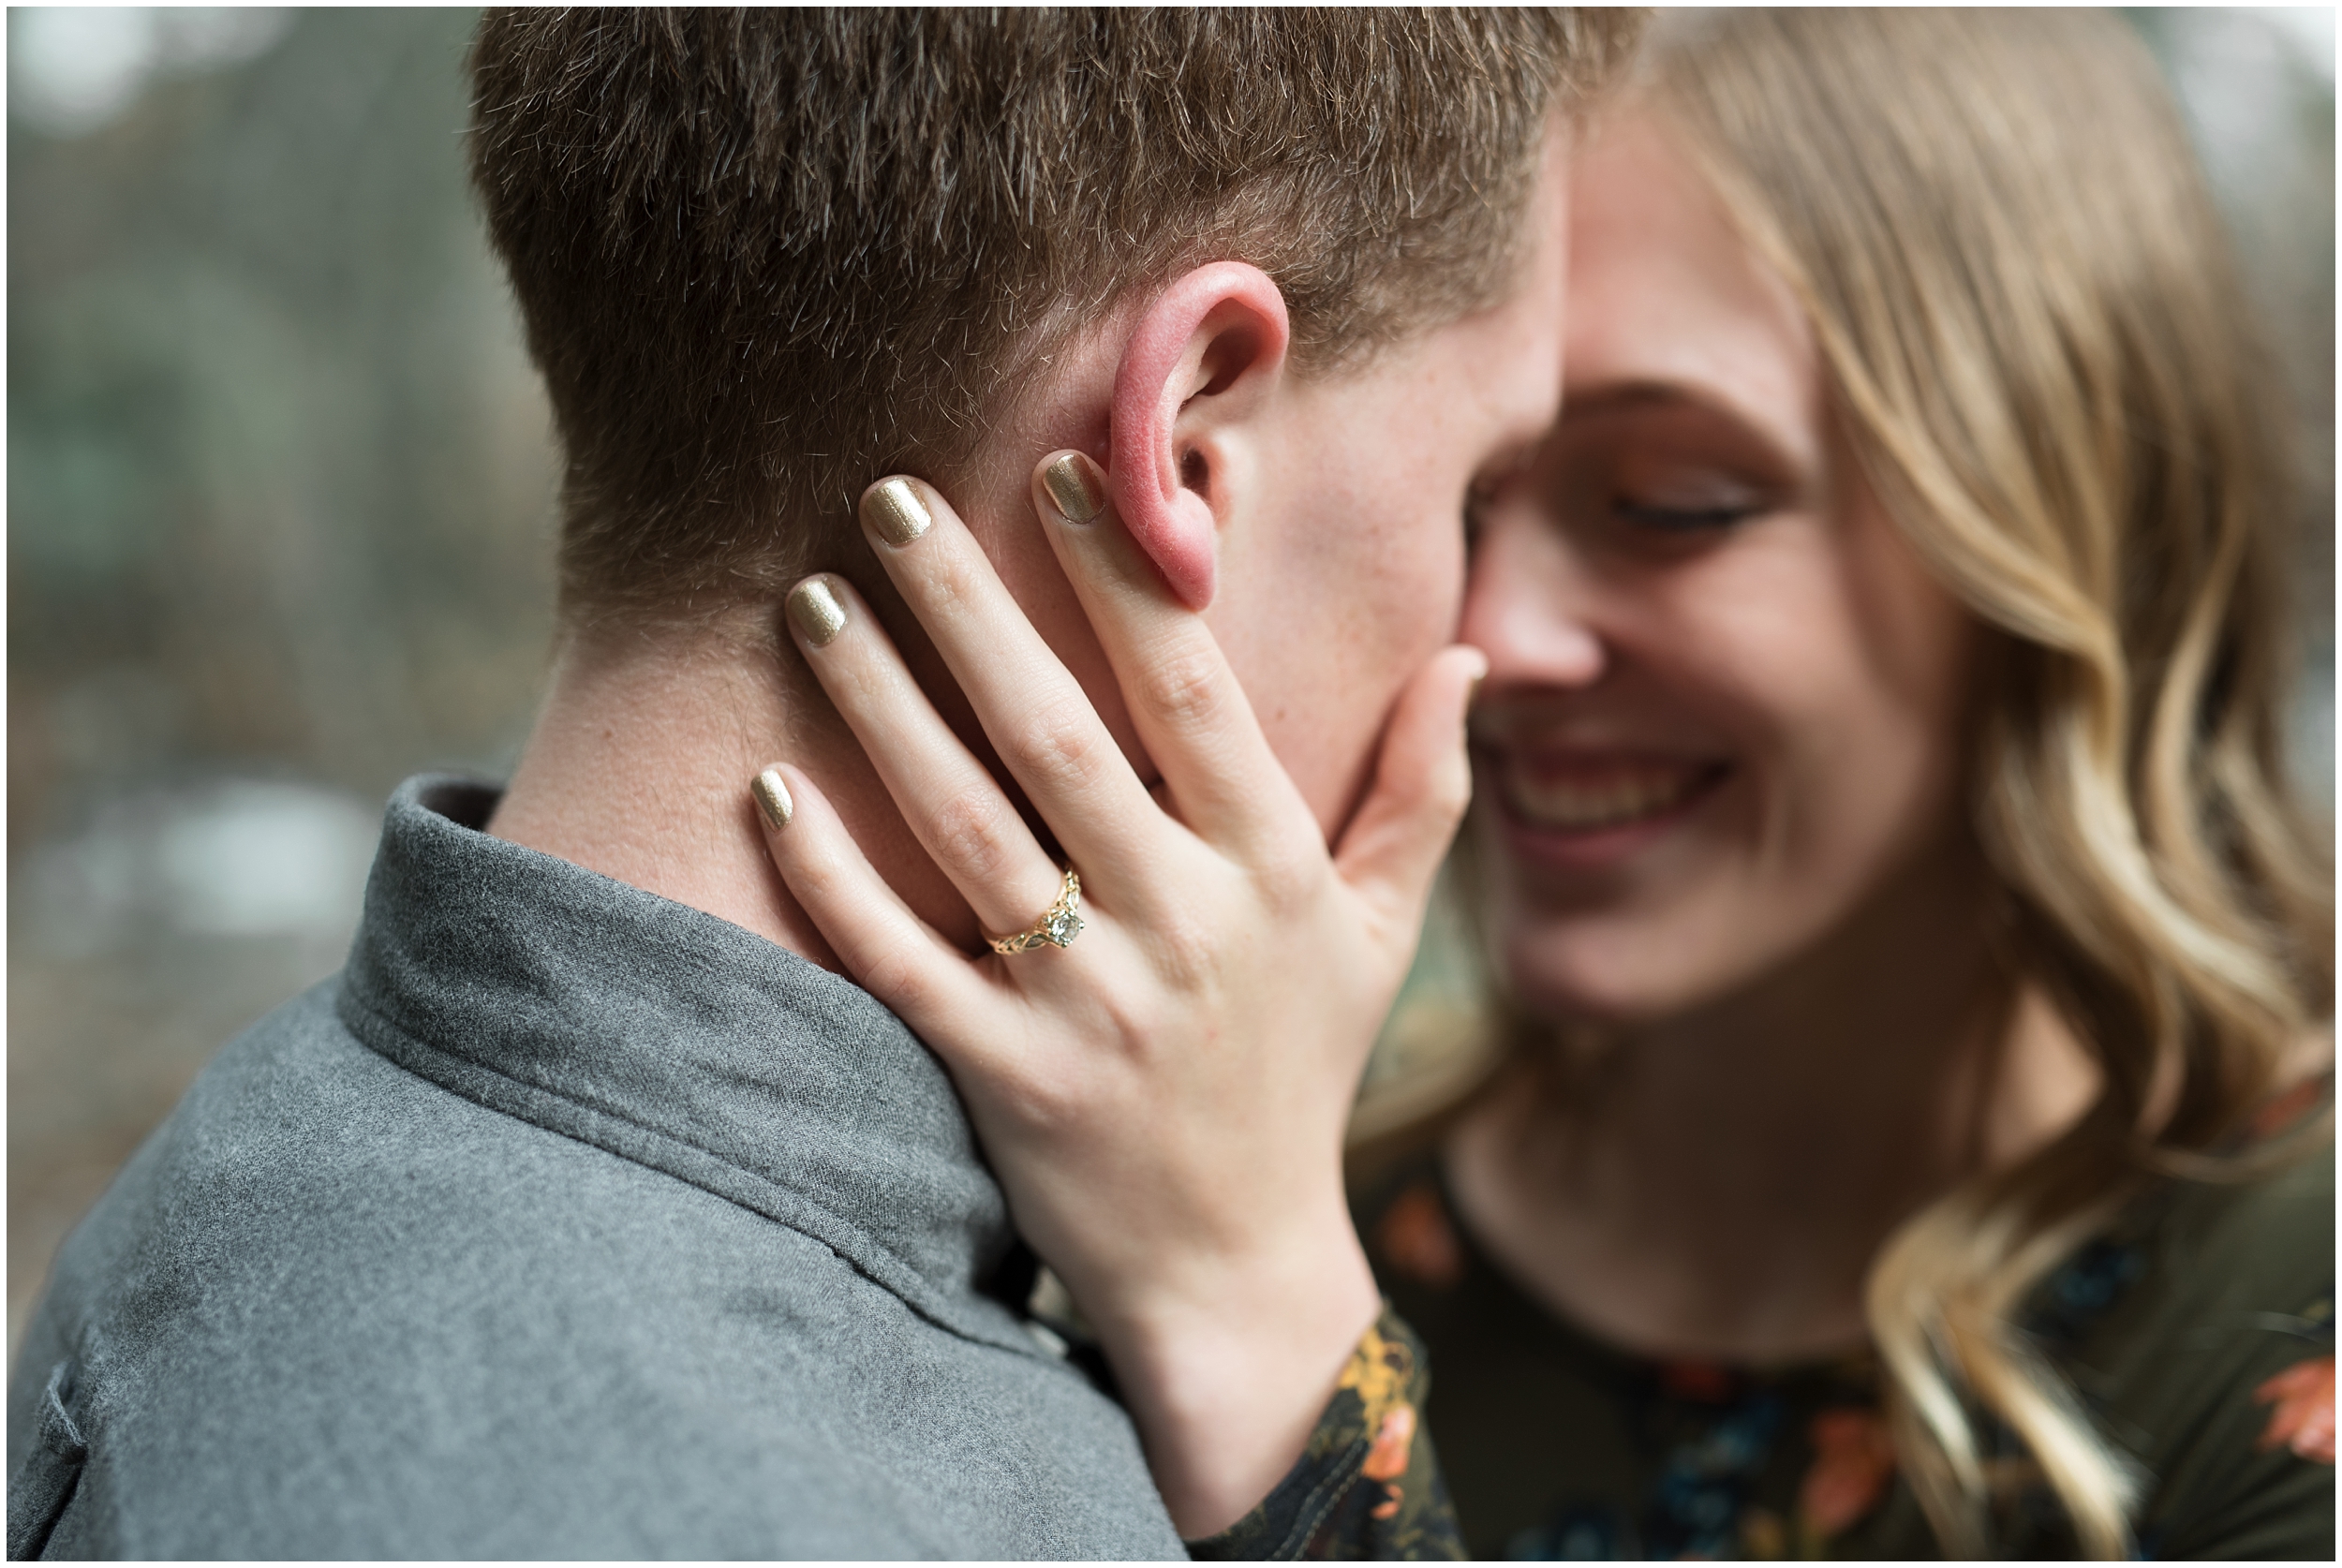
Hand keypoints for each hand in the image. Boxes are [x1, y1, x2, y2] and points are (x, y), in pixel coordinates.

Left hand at [752, 455, 1481, 1535]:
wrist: (1239, 1271)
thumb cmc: (1300, 1076)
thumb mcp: (1381, 935)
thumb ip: (1422, 793)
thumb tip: (1464, 659)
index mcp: (1271, 874)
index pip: (1193, 694)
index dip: (1125, 578)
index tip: (1060, 472)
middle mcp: (1184, 927)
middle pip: (1059, 740)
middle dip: (968, 609)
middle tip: (886, 495)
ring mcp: (1090, 1008)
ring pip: (969, 833)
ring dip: (884, 711)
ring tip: (813, 604)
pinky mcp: (1006, 1080)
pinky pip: (904, 963)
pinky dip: (835, 880)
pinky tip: (769, 789)